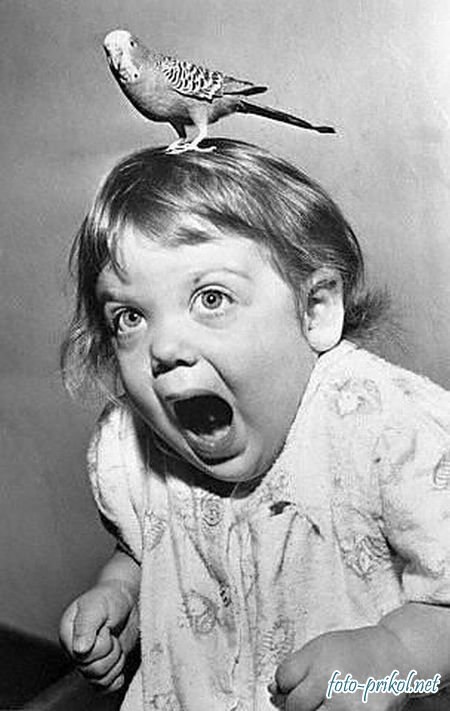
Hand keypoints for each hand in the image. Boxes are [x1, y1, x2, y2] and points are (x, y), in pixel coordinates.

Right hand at [59, 582, 137, 692]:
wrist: (127, 600)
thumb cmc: (110, 598)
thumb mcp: (97, 606)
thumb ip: (86, 626)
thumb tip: (79, 651)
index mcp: (68, 634)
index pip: (81, 656)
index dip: (100, 645)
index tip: (106, 628)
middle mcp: (75, 650)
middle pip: (91, 670)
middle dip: (110, 653)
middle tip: (113, 634)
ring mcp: (89, 660)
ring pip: (99, 679)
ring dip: (115, 662)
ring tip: (117, 642)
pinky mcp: (102, 666)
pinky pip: (104, 686)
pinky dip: (116, 678)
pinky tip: (120, 661)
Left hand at [270, 626, 409, 709]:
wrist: (396, 655)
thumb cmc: (355, 651)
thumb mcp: (321, 647)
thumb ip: (296, 668)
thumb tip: (272, 689)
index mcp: (318, 655)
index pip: (284, 678)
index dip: (284, 685)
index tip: (293, 685)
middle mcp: (332, 678)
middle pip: (295, 706)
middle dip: (298, 704)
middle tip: (314, 697)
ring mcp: (348, 702)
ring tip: (327, 701)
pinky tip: (339, 705)